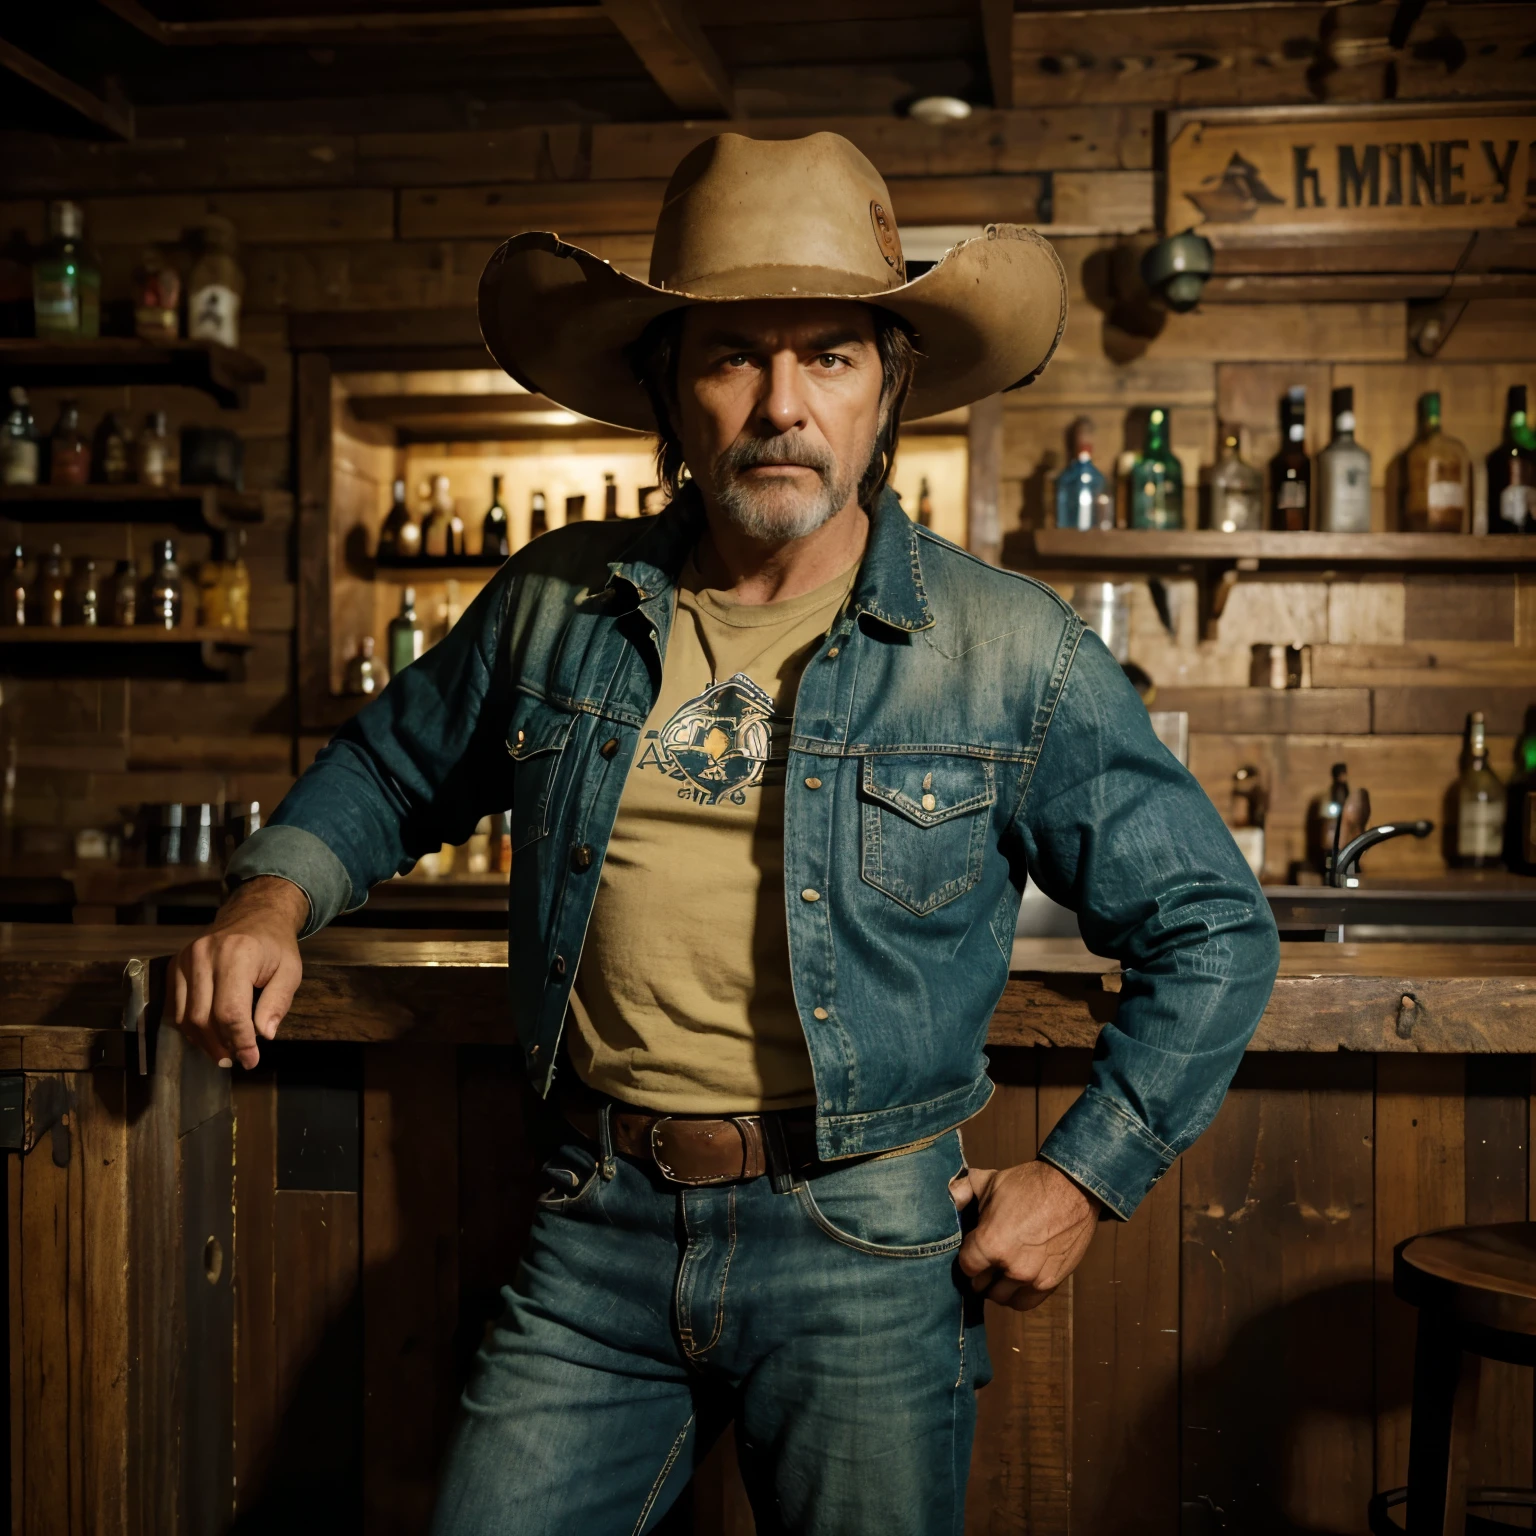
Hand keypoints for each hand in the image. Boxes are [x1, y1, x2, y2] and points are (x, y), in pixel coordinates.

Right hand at [171, 876, 307, 1069]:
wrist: (255, 914)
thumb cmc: (275, 946)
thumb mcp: (290, 971)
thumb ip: (278, 1002)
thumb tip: (263, 1035)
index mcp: (237, 954)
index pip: (230, 1011)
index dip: (240, 1041)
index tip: (251, 1060)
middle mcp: (204, 956)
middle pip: (202, 1018)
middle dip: (221, 1045)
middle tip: (237, 1058)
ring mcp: (184, 959)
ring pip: (184, 1017)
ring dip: (203, 1041)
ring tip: (224, 1051)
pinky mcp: (174, 965)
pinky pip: (175, 1007)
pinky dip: (190, 1027)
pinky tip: (208, 1035)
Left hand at [949, 1159, 1100, 1310]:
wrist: (1072, 1188)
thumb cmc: (1027, 1184)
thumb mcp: (989, 1181)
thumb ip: (961, 1192)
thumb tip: (946, 1199)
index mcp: (990, 1243)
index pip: (965, 1267)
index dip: (966, 1258)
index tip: (971, 1251)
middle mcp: (1010, 1266)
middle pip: (982, 1286)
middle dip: (981, 1274)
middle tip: (984, 1262)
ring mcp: (1032, 1277)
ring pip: (1003, 1298)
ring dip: (998, 1287)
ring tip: (1000, 1272)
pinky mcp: (1051, 1282)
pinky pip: (1026, 1303)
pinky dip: (1018, 1295)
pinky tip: (1016, 1281)